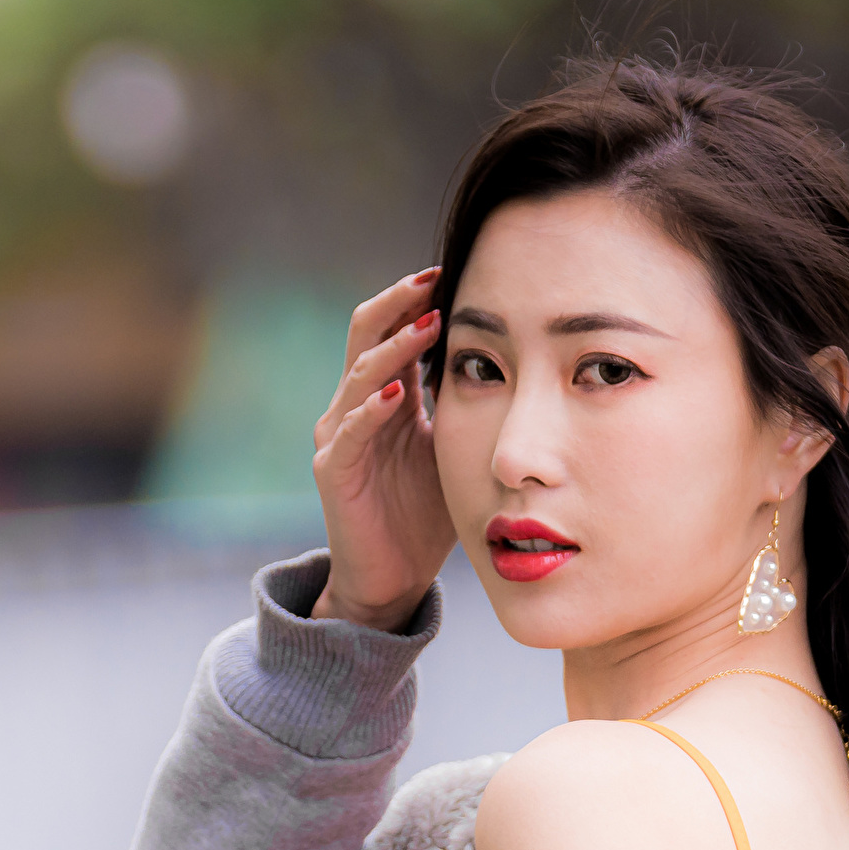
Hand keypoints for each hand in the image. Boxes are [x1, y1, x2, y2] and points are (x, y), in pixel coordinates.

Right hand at [310, 270, 455, 629]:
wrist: (392, 578)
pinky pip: (351, 429)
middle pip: (366, 332)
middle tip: (434, 277)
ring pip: (359, 373)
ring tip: (428, 325)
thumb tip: (515, 362)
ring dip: (395, 346)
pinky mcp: (334, 471)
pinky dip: (373, 407)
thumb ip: (466, 405)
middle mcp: (354, 406)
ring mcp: (339, 437)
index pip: (393, 328)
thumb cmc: (423, 515)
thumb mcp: (454, 448)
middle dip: (399, 301)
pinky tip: (398, 390)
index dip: (417, 298)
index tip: (453, 272)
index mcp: (386, 396)